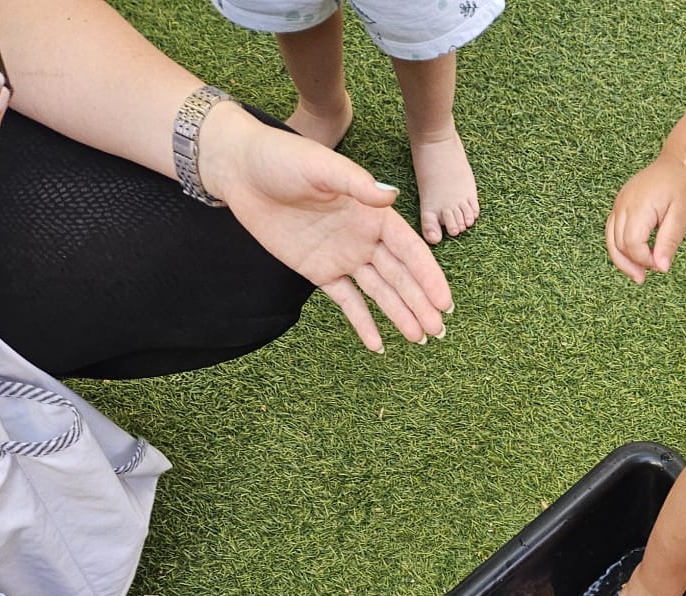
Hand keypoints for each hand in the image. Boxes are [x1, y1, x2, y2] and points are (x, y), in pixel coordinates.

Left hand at [196, 105, 451, 351]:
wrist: (241, 170)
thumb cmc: (282, 159)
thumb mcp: (320, 166)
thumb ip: (356, 184)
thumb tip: (391, 196)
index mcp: (371, 213)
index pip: (408, 250)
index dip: (428, 276)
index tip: (444, 302)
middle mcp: (363, 237)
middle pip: (399, 276)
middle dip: (420, 303)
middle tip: (437, 331)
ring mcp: (343, 256)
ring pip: (379, 292)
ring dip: (400, 315)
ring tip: (419, 340)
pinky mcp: (319, 271)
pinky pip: (347, 301)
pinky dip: (363, 323)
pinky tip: (379, 345)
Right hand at [606, 154, 685, 283]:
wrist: (679, 165)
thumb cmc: (683, 188)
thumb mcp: (682, 216)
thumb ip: (670, 242)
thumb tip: (662, 268)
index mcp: (639, 206)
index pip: (632, 245)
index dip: (645, 260)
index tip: (662, 264)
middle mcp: (623, 204)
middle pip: (619, 245)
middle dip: (635, 263)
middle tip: (654, 271)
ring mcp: (619, 204)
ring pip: (611, 241)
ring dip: (623, 261)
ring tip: (639, 275)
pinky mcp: (620, 206)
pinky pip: (612, 232)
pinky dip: (621, 248)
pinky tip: (634, 258)